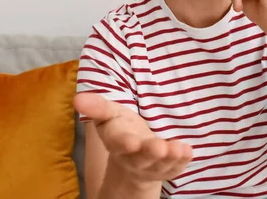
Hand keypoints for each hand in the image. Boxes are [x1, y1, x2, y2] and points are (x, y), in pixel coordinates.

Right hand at [73, 93, 192, 183]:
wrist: (133, 152)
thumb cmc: (120, 127)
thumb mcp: (108, 114)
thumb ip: (96, 106)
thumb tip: (77, 98)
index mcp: (117, 141)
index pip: (119, 143)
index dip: (125, 143)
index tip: (131, 142)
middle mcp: (133, 156)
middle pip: (141, 157)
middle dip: (150, 153)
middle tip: (160, 148)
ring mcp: (151, 165)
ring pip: (160, 164)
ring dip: (170, 157)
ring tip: (179, 149)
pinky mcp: (167, 168)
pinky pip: (175, 167)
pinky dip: (182, 160)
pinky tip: (188, 151)